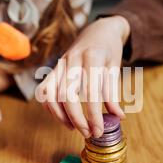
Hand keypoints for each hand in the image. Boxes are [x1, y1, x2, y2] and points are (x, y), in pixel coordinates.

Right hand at [38, 16, 129, 137]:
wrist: (98, 30)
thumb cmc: (109, 50)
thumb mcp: (116, 68)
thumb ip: (113, 92)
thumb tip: (118, 117)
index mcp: (93, 57)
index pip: (91, 92)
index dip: (94, 115)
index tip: (99, 131)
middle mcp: (72, 59)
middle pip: (67, 95)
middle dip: (76, 118)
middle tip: (88, 133)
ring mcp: (60, 63)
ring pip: (51, 94)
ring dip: (60, 115)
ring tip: (74, 127)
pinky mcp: (53, 68)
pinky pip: (44, 90)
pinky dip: (50, 106)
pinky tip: (62, 116)